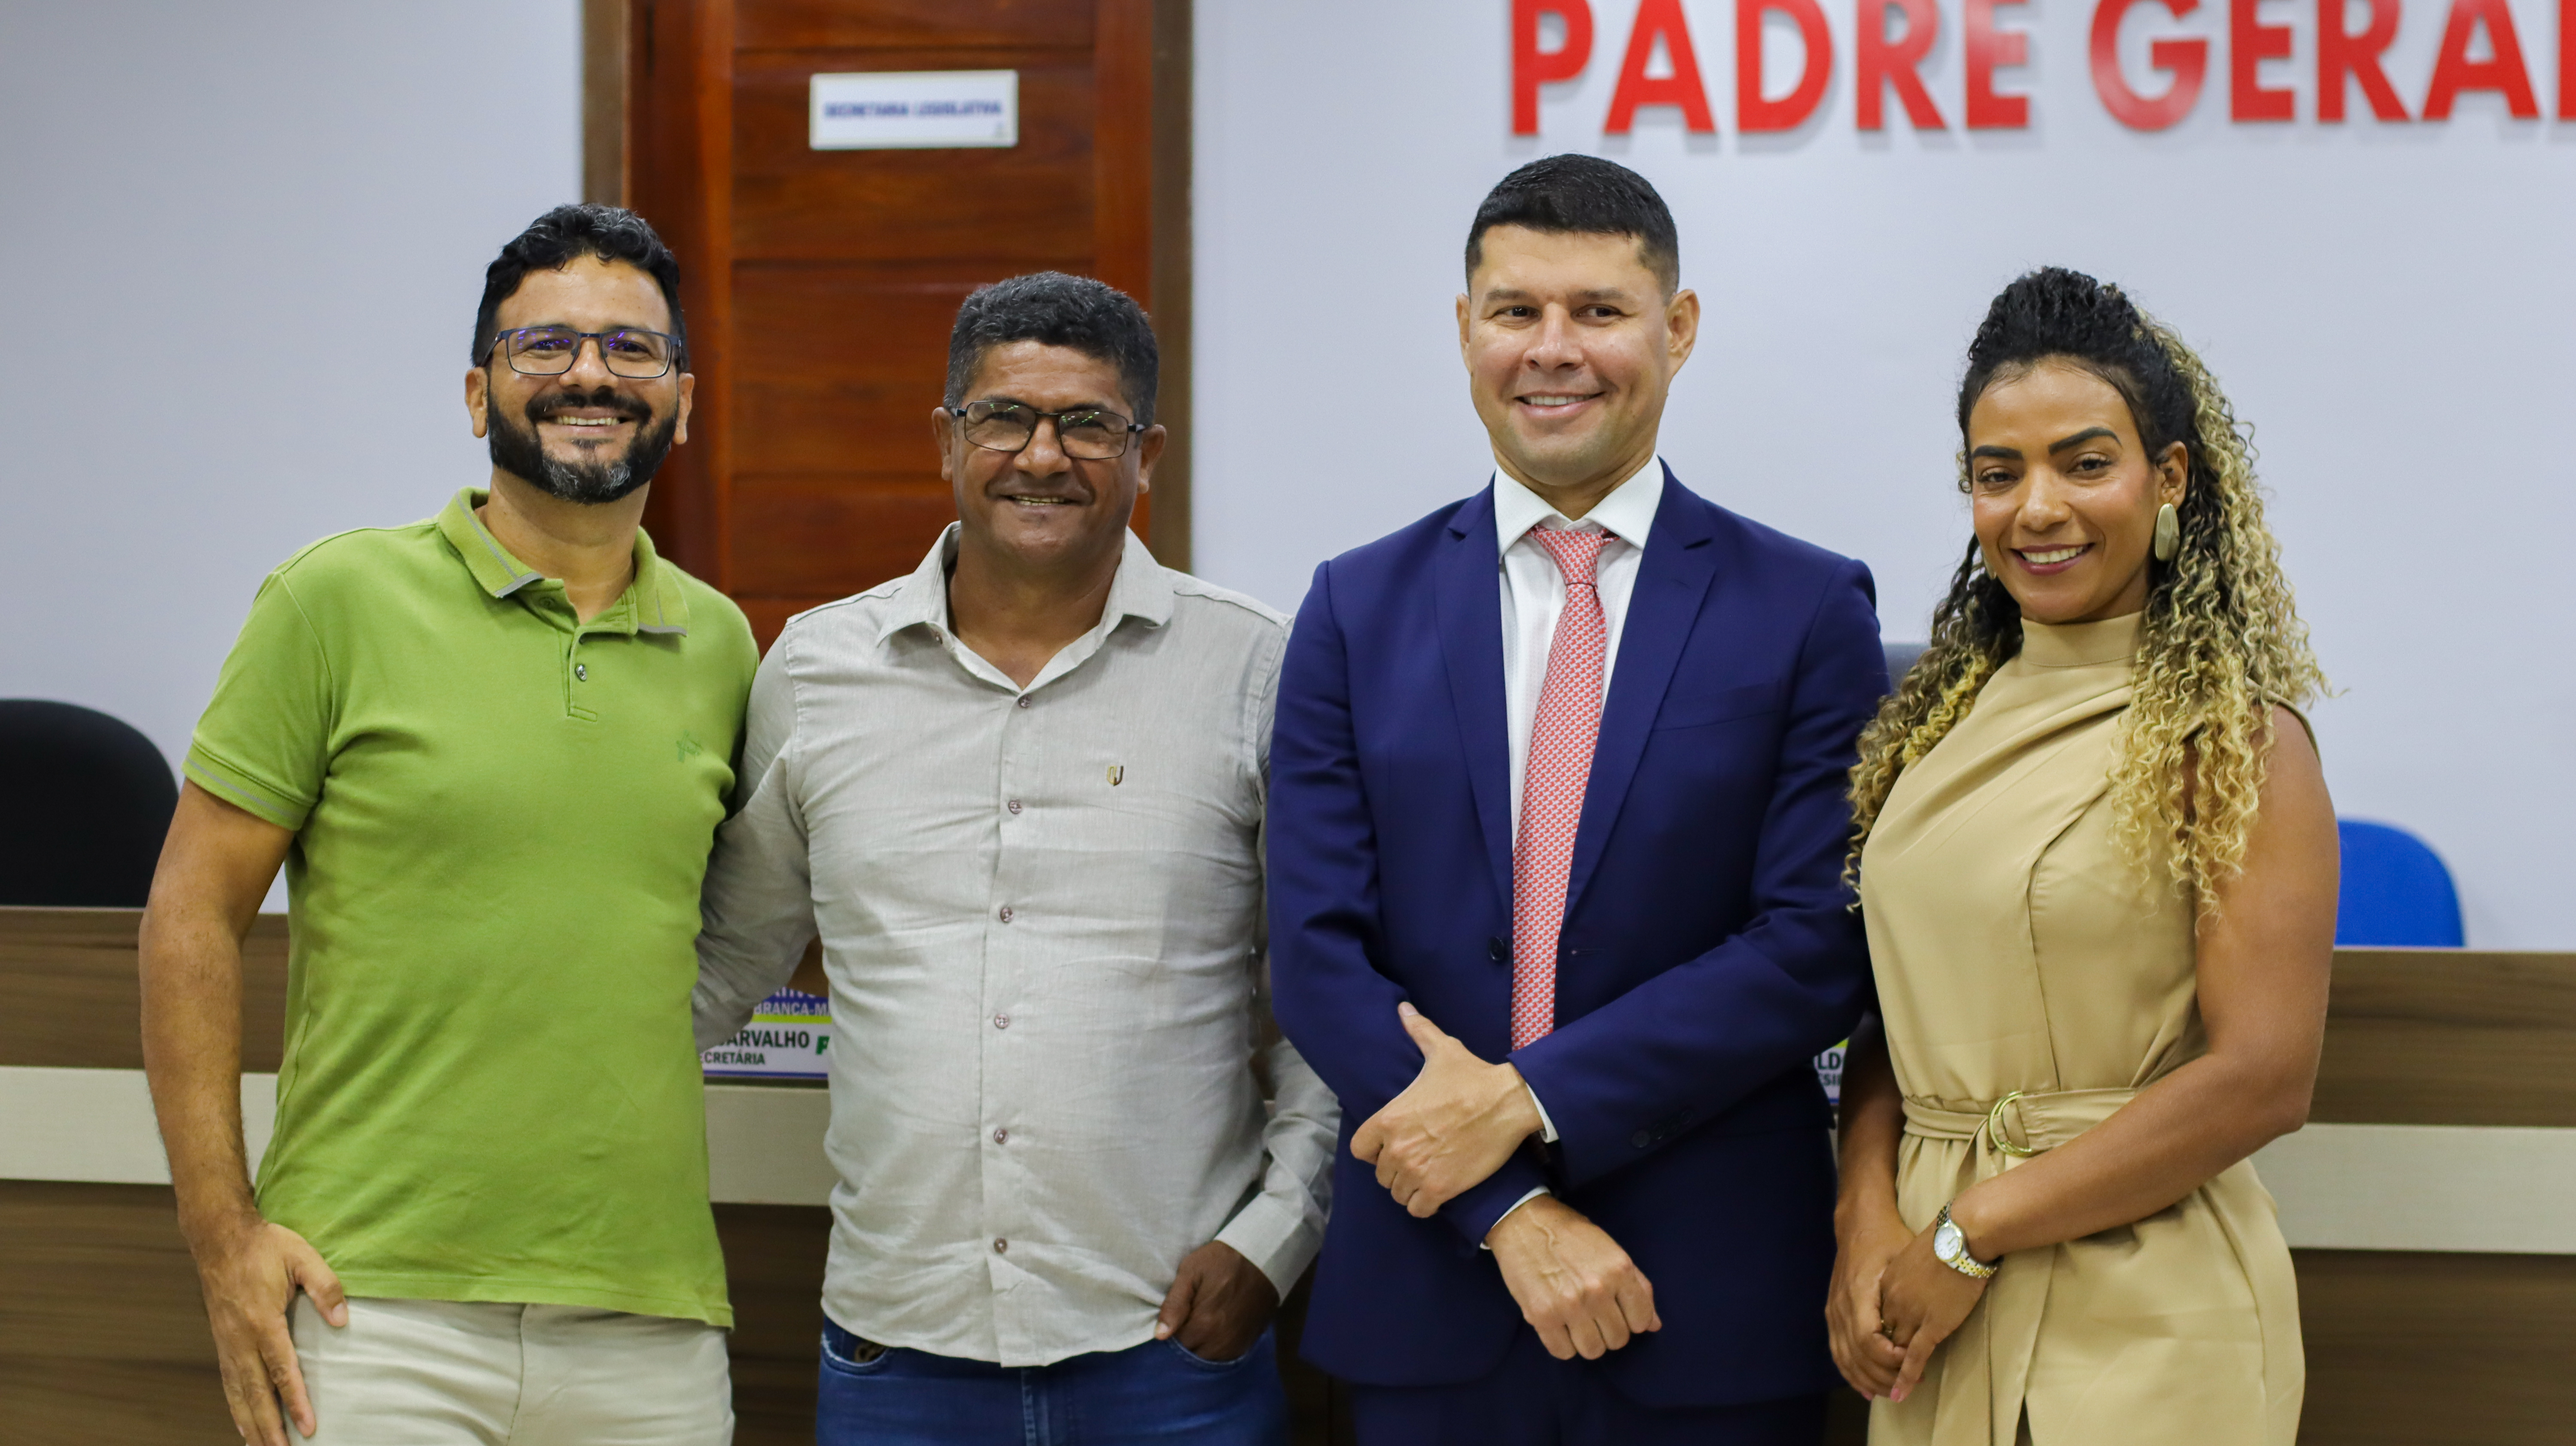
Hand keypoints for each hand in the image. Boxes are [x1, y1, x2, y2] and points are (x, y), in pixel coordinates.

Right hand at [191, 1212, 345, 1445]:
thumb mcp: (302, 1256)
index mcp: (262, 1320)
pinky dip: (236, 1410)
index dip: (294, 1400)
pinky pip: (229, 1385)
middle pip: (256, 1393)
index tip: (308, 1426)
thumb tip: (343, 1319)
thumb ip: (325, 1286)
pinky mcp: (222, 1343)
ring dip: (252, 1426)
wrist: (219, 1237)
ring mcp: (227, 1344)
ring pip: (239, 1395)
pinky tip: (244, 1428)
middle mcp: (240, 1339)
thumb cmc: (264, 1246)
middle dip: (270, 1428)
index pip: (281, 1369)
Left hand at [1154, 1240, 1279, 1362]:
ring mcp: (1236, 1344)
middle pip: (1192, 1355)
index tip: (1175, 1318)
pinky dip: (1217, 1349)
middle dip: (1186, 1342)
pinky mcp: (1248, 1342)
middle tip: (1187, 1320)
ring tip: (1201, 1325)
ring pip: (1209, 1359)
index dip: (1172, 1332)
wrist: (1261, 1258)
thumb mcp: (1191, 1272)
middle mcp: (1220, 1340)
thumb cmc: (1221, 1261)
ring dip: (1201, 1348)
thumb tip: (1160, 1335)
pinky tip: (1215, 1332)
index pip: (1176, 1344)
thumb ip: (1174, 1304)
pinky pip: (1226, 1358)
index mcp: (1203, 1324)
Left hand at [1349, 1003, 1541, 1217]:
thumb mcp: (1442, 1050)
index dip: (1373, 1148)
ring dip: (1409, 1188)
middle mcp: (1398, 1149)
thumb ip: (1418, 1032)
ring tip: (1426, 1177)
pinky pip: (1418, 1209)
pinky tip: (1435, 1193)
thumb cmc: (1473, 1077)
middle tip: (1415, 1160)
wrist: (1507, 1103)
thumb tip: (1404, 1009)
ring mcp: (1419, 1171)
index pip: (1360, 1148)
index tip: (1389, 1145)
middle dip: (1395, 1169)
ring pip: (1398, 1193)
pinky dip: (1424, 1204)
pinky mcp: (1441, 1189)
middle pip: (1381, 1174)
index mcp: (1389, 1119)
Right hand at [1486, 1195, 1660, 1360]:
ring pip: (1593, 1351)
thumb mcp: (1612, 1250)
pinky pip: (1563, 1352)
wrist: (1524, 1221)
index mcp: (1620, 1270)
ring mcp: (1569, 1305)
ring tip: (1577, 1322)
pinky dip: (1563, 1344)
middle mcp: (1598, 1290)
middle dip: (1608, 1330)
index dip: (1632, 1320)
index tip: (1618, 1312)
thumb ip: (1638, 1286)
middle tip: (1594, 1314)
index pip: (1641, 1321)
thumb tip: (1654, 1325)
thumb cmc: (1571, 1234)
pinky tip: (1559, 1326)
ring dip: (1587, 1340)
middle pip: (1618, 1339)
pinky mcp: (1541, 1316)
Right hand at [1826, 1203, 1913, 1398]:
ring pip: (1845, 1358)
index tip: (1911, 1362)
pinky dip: (1851, 1373)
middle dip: (1883, 1376)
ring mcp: (1834, 1311)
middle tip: (1910, 1384)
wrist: (1861, 1223)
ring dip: (1868, 1380)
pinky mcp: (1833, 1314)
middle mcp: (1841, 1307)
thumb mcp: (1902, 1262)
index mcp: (1858, 1294)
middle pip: (1856, 1356)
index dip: (1889, 1359)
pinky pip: (1838, 1352)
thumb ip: (1907, 1297)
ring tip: (1892, 1392)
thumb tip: (1921, 1332)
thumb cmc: (1888, 1240)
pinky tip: (1865, 1388)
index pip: (1868, 1341)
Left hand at [1875, 1216, 1991, 1403]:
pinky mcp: (1931, 1326)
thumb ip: (1906, 1274)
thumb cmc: (1941, 1241)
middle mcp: (1892, 1303)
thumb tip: (1913, 1283)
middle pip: (1879, 1338)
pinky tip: (1901, 1393)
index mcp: (1885, 1285)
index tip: (1877, 1351)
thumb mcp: (1911, 1256)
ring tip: (1890, 1391)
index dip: (1876, 1338)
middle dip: (1880, 1359)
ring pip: (1893, 1351)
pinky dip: (1907, 1377)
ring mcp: (1910, 1315)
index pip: (1873, 1319)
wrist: (1958, 1238)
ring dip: (1892, 1371)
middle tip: (1880, 1378)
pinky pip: (1914, 1358)